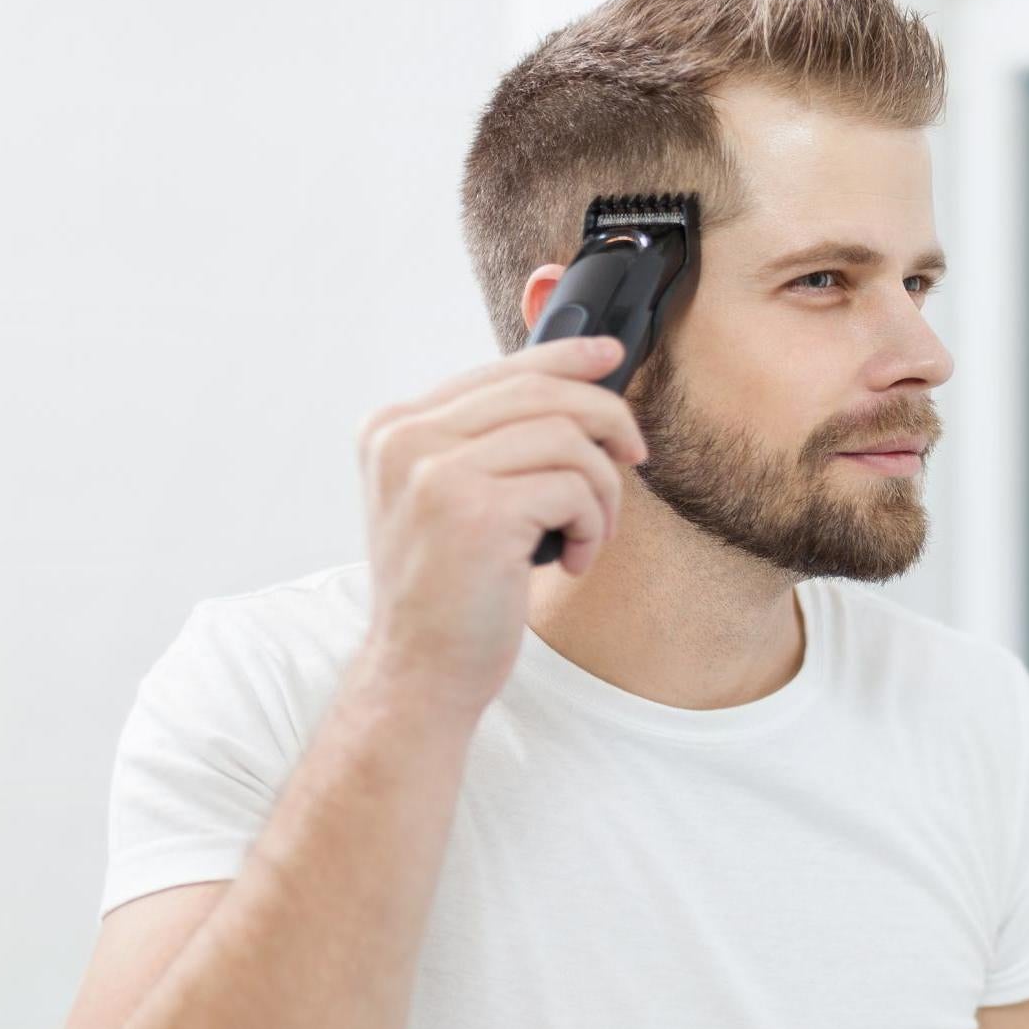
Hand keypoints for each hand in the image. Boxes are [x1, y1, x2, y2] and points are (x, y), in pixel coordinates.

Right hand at [353, 335, 647, 713]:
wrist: (420, 673)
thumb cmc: (449, 592)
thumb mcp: (453, 499)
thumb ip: (490, 440)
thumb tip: (579, 383)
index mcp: (393, 428)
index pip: (498, 370)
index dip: (565, 356)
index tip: (610, 355)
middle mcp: (404, 439)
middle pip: (542, 392)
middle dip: (606, 420)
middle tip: (635, 455)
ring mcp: (435, 472)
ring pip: (568, 438)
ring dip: (602, 490)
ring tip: (590, 533)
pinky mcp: (476, 512)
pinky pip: (574, 488)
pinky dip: (593, 526)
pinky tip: (571, 560)